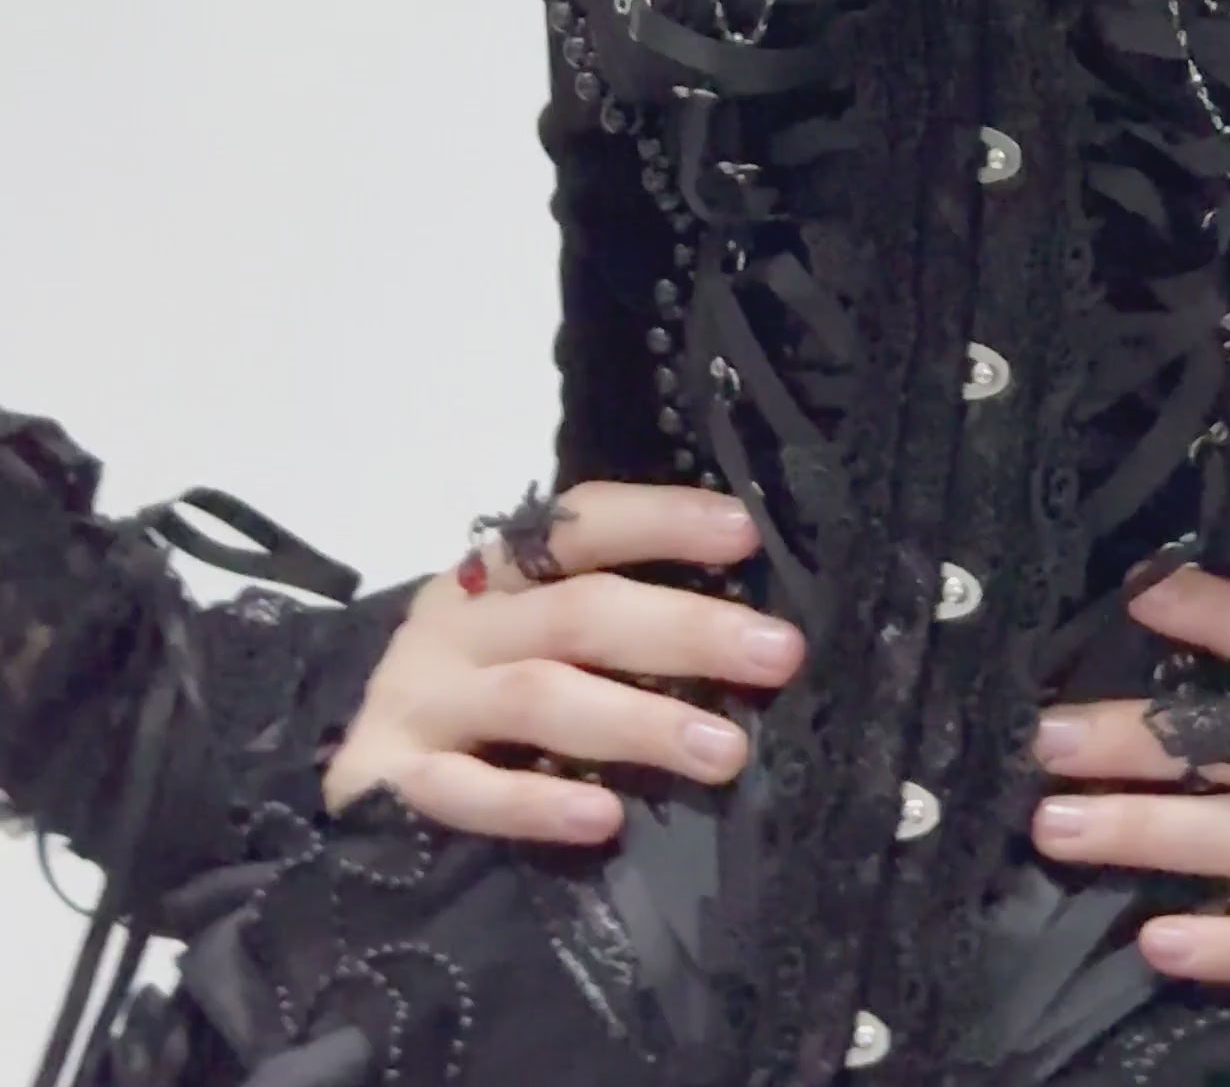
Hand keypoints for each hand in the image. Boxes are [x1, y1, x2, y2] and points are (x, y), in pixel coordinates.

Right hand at [321, 479, 803, 845]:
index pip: (579, 525)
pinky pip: (468, 792)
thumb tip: (738, 629)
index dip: (661, 520)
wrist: (343, 775)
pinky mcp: (390, 783)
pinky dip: (537, 804)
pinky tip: (605, 818)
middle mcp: (458, 624)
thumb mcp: (521, 636)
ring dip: (637, 721)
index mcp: (495, 573)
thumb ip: (601, 624)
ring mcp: (422, 701)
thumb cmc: (466, 695)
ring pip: (538, 697)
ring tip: (726, 751)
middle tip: (778, 652)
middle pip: (579, 613)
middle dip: (684, 630)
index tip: (745, 534)